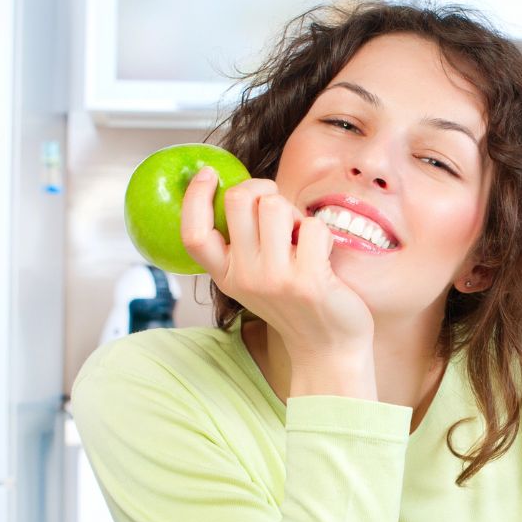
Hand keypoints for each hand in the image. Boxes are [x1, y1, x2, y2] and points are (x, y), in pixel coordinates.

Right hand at [180, 167, 375, 396]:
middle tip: (278, 206)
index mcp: (226, 275)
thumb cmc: (297, 304)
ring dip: (295, 213)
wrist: (329, 348)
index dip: (195, 197)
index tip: (208, 173)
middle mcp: (245, 277)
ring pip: (276, 206)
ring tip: (301, 239)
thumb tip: (242, 190)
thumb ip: (244, 243)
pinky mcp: (308, 281)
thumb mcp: (257, 279)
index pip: (192, 233)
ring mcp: (275, 279)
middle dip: (262, 189)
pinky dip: (322, 234)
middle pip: (237, 200)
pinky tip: (323, 257)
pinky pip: (312, 226)